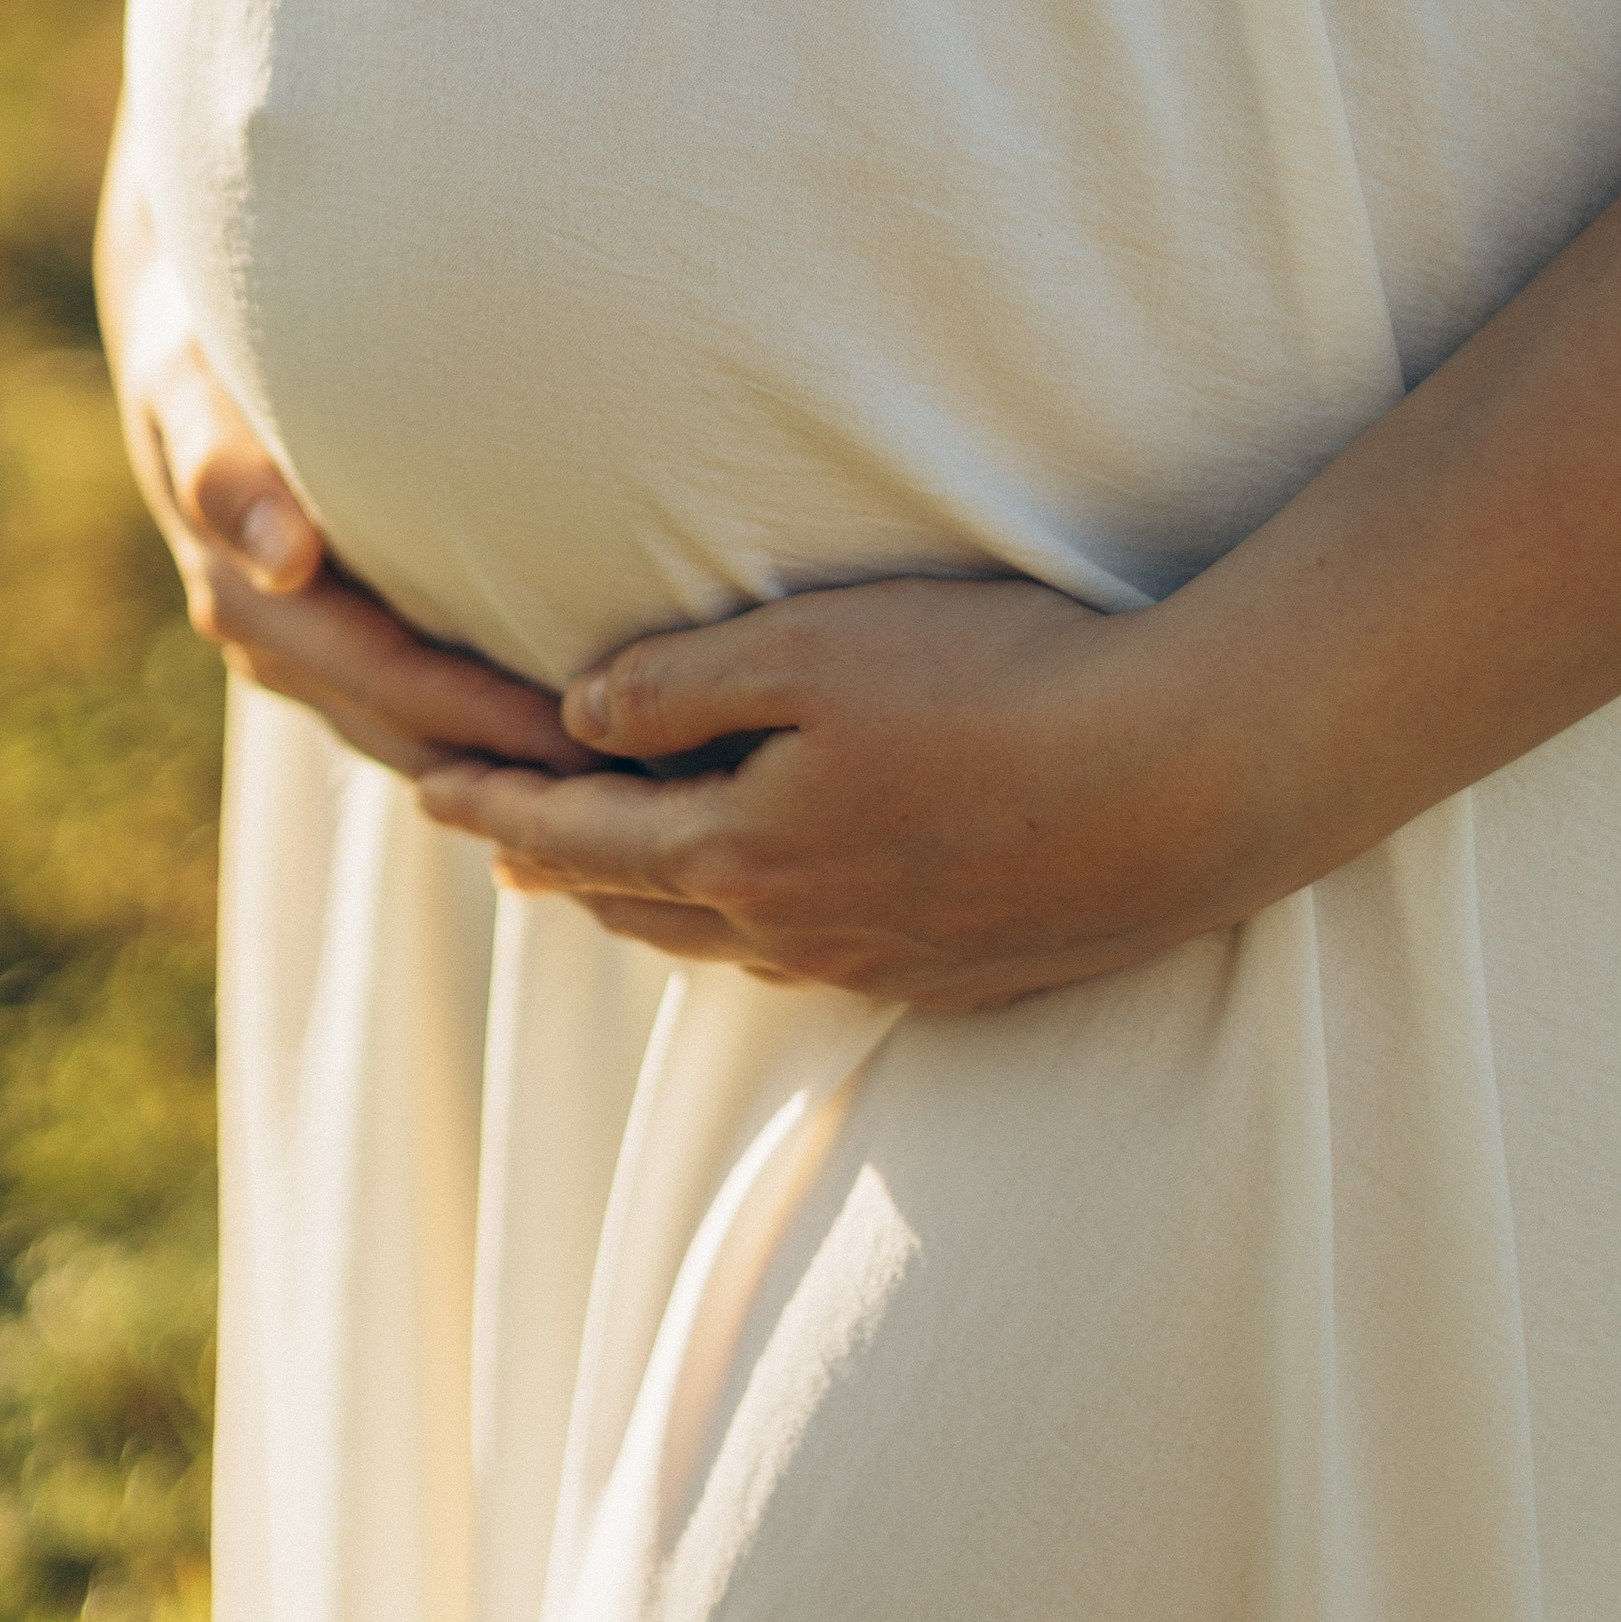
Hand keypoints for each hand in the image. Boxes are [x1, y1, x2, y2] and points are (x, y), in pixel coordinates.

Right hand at [104, 188, 592, 784]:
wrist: (185, 361)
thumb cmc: (208, 355)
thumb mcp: (196, 391)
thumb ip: (228, 468)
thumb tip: (283, 561)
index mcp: (250, 603)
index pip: (393, 683)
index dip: (489, 719)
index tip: (588, 738)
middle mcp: (281, 652)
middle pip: (420, 736)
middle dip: (525, 765)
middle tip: (648, 780)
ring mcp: (312, 662)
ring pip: (426, 744)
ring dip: (518, 768)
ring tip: (636, 779)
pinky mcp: (346, 651)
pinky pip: (425, 715)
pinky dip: (496, 735)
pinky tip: (588, 742)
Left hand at [418, 576, 1256, 1006]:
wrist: (1193, 777)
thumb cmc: (999, 685)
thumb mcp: (815, 650)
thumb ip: (680, 686)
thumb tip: (576, 716)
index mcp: (744, 855)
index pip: (580, 839)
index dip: (498, 811)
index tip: (428, 796)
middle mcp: (802, 934)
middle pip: (645, 909)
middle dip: (561, 873)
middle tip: (498, 847)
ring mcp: (893, 964)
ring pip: (736, 945)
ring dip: (660, 909)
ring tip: (616, 882)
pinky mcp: (974, 971)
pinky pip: (828, 958)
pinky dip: (766, 930)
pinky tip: (782, 908)